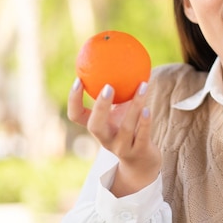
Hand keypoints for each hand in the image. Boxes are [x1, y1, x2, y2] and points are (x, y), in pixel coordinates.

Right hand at [67, 78, 161, 196]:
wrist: (142, 163)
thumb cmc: (129, 129)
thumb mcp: (120, 112)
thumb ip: (119, 93)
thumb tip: (121, 59)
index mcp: (97, 127)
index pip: (76, 116)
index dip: (73, 100)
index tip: (79, 79)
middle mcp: (105, 139)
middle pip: (94, 126)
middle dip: (100, 106)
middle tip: (108, 86)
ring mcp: (121, 148)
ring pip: (126, 128)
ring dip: (134, 106)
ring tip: (142, 86)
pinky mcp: (139, 152)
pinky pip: (142, 136)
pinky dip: (144, 122)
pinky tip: (148, 108)